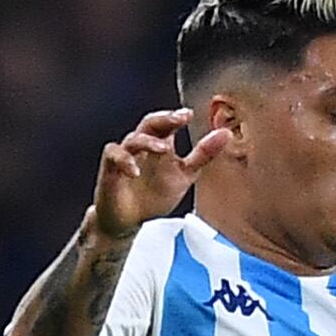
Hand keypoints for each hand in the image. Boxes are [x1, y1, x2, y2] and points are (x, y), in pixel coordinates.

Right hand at [90, 108, 232, 240]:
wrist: (129, 220)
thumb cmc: (154, 195)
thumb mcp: (185, 175)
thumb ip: (203, 155)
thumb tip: (225, 133)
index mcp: (159, 143)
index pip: (167, 123)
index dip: (177, 117)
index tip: (190, 114)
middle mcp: (142, 145)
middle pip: (150, 123)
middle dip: (164, 119)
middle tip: (179, 119)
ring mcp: (125, 155)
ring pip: (133, 139)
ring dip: (148, 141)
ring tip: (164, 148)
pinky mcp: (110, 169)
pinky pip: (114, 157)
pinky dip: (124, 161)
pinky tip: (135, 171)